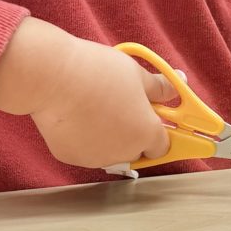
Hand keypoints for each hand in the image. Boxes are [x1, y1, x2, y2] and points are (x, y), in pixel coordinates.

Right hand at [0, 19, 175, 168]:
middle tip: (121, 103)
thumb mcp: (135, 72)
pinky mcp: (70, 157)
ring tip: (94, 102)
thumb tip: (178, 84)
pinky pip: (83, 148)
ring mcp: (95, 158)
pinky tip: (74, 111)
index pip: (162, 145)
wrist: (52, 77)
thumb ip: (159, 86)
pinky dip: (82, 135)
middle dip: (132, 130)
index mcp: (145, 133)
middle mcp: (124, 153)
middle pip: (136, 149)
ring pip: (109, 150)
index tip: (151, 115)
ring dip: (107, 134)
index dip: (158, 129)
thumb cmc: (97, 71)